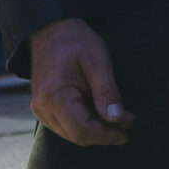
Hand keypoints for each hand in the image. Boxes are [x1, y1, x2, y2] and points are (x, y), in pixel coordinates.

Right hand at [27, 17, 128, 145]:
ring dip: (95, 130)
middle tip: (126, 122)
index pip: (83, 131)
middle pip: (77, 136)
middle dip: (104, 134)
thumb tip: (119, 120)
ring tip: (114, 115)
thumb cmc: (75, 42)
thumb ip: (107, 93)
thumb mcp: (98, 62)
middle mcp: (43, 108)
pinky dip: (84, 123)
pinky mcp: (43, 109)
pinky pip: (66, 126)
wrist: (51, 31)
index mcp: (54, 97)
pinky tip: (98, 110)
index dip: (107, 135)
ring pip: (72, 134)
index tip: (127, 130)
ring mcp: (40, 110)